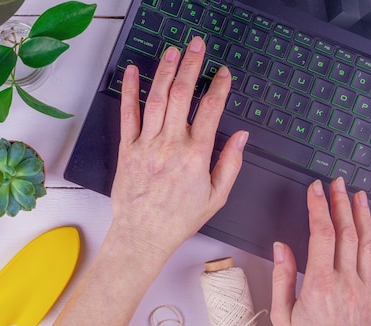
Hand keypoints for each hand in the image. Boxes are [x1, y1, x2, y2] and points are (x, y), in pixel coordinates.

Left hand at [110, 37, 247, 259]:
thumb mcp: (216, 197)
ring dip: (165, 71)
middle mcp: (171, 144)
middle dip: (191, 66)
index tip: (223, 73)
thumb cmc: (178, 220)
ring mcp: (147, 144)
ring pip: (157, 99)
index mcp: (196, 155)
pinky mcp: (127, 149)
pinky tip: (134, 72)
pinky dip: (130, 91)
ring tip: (172, 50)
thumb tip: (242, 136)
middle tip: (197, 46)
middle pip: (182, 95)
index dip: (219, 86)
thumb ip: (231, 163)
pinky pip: (128, 114)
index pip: (211, 110)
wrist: (143, 235)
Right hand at [271, 177, 370, 325]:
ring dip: (363, 217)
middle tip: (336, 184)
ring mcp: (365, 292)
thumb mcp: (281, 314)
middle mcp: (346, 285)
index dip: (318, 208)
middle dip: (340, 204)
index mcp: (319, 286)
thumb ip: (282, 276)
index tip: (314, 190)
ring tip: (357, 196)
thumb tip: (281, 247)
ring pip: (366, 245)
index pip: (321, 235)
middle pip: (346, 233)